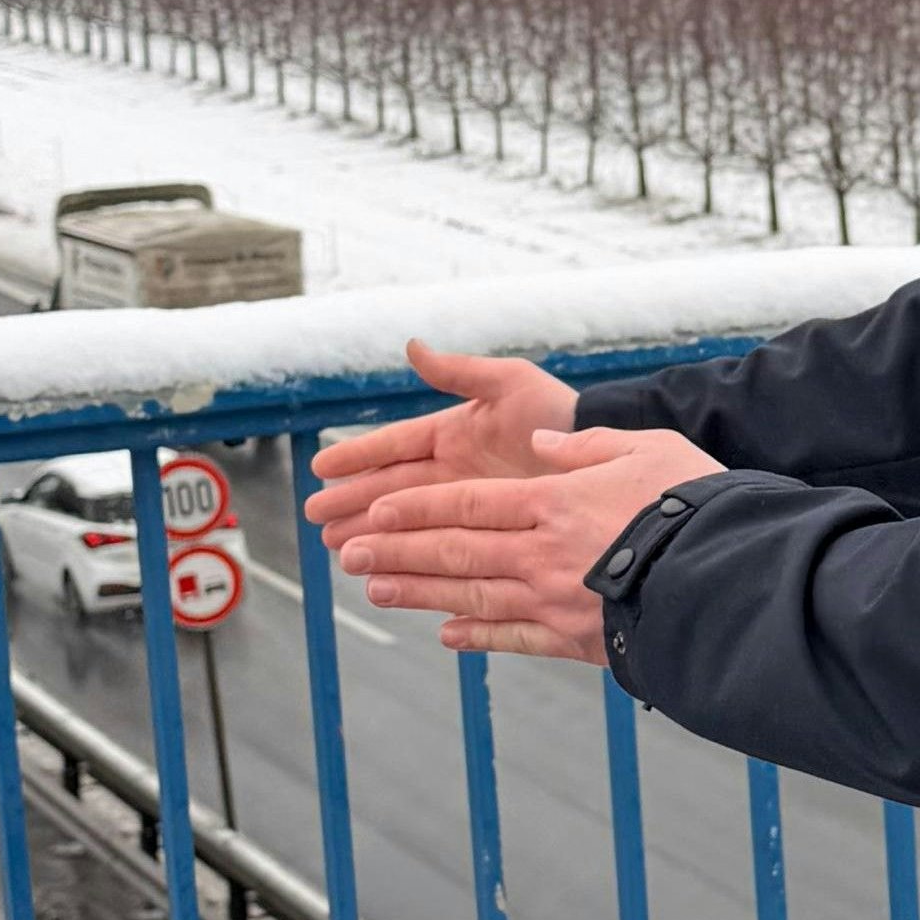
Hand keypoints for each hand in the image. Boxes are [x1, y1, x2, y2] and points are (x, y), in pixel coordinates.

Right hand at [303, 342, 579, 547]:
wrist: (603, 453)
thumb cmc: (559, 413)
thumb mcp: (509, 383)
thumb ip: (459, 372)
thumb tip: (412, 347)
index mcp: (452, 433)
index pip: (393, 447)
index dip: (356, 458)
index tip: (319, 470)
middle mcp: (453, 471)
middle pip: (390, 490)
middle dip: (352, 504)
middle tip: (317, 520)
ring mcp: (468, 503)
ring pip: (408, 521)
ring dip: (372, 533)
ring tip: (338, 549)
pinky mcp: (485, 530)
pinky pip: (439, 546)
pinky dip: (411, 558)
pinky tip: (387, 572)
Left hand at [340, 428, 722, 662]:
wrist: (723, 578)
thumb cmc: (690, 502)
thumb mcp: (643, 448)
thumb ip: (587, 447)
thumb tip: (547, 447)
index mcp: (551, 502)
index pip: (466, 502)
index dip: (416, 508)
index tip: (374, 512)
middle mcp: (539, 552)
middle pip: (453, 550)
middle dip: (397, 551)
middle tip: (349, 552)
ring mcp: (552, 600)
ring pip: (469, 596)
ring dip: (418, 593)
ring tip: (376, 589)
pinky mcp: (573, 640)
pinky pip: (511, 637)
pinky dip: (474, 636)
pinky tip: (445, 635)